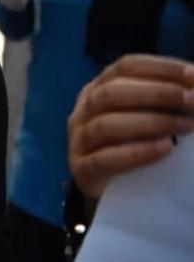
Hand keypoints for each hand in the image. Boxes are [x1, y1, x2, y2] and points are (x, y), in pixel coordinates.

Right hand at [69, 55, 193, 200]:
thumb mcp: (147, 116)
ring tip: (186, 126)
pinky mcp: (82, 170)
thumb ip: (167, 101)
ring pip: (106, 125)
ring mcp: (79, 140)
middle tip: (193, 101)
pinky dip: (136, 153)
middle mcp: (83, 110)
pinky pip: (105, 159)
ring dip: (150, 123)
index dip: (160, 68)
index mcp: (98, 88)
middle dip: (158, 94)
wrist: (113, 193)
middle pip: (112, 93)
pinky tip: (165, 149)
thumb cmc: (135, 145)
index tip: (193, 75)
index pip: (125, 67)